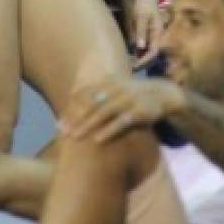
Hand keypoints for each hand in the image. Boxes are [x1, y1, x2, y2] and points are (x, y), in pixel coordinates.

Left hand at [60, 76, 184, 141]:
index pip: (83, 95)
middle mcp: (115, 89)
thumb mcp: (115, 90)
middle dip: (75, 118)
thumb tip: (71, 102)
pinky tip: (97, 140)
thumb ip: (97, 95)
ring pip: (103, 112)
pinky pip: (121, 122)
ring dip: (87, 125)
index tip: (58, 124)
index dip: (70, 109)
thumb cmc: (132, 96)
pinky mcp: (139, 111)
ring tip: (75, 137)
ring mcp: (127, 99)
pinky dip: (109, 130)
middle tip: (62, 132)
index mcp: (107, 83)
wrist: (164, 94)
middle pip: (90, 104)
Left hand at [122, 0, 162, 66]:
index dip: (144, 61)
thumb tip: (139, 47)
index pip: (153, 52)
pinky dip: (132, 49)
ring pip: (142, 49)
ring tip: (126, 63)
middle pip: (148, 52)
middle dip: (140, 61)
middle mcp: (153, 34)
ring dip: (136, 56)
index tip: (134, 66)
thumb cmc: (143, 1)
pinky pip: (137, 43)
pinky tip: (125, 52)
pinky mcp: (139, 29)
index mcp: (157, 32)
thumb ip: (140, 31)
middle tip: (128, 67)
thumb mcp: (141, 16)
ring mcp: (146, 32)